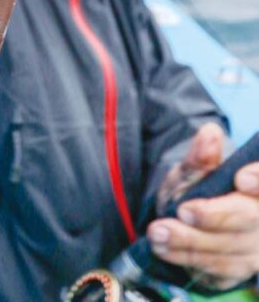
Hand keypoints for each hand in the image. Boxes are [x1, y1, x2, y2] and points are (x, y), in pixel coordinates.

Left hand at [149, 123, 258, 290]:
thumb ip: (202, 155)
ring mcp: (255, 249)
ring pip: (229, 250)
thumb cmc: (197, 186)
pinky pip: (216, 271)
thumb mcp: (193, 168)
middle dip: (216, 217)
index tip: (240, 179)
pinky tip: (162, 248)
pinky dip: (186, 259)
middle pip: (250, 220)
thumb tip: (210, 134)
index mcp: (257, 189)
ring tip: (158, 231)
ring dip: (191, 242)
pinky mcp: (238, 272)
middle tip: (183, 210)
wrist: (186, 217)